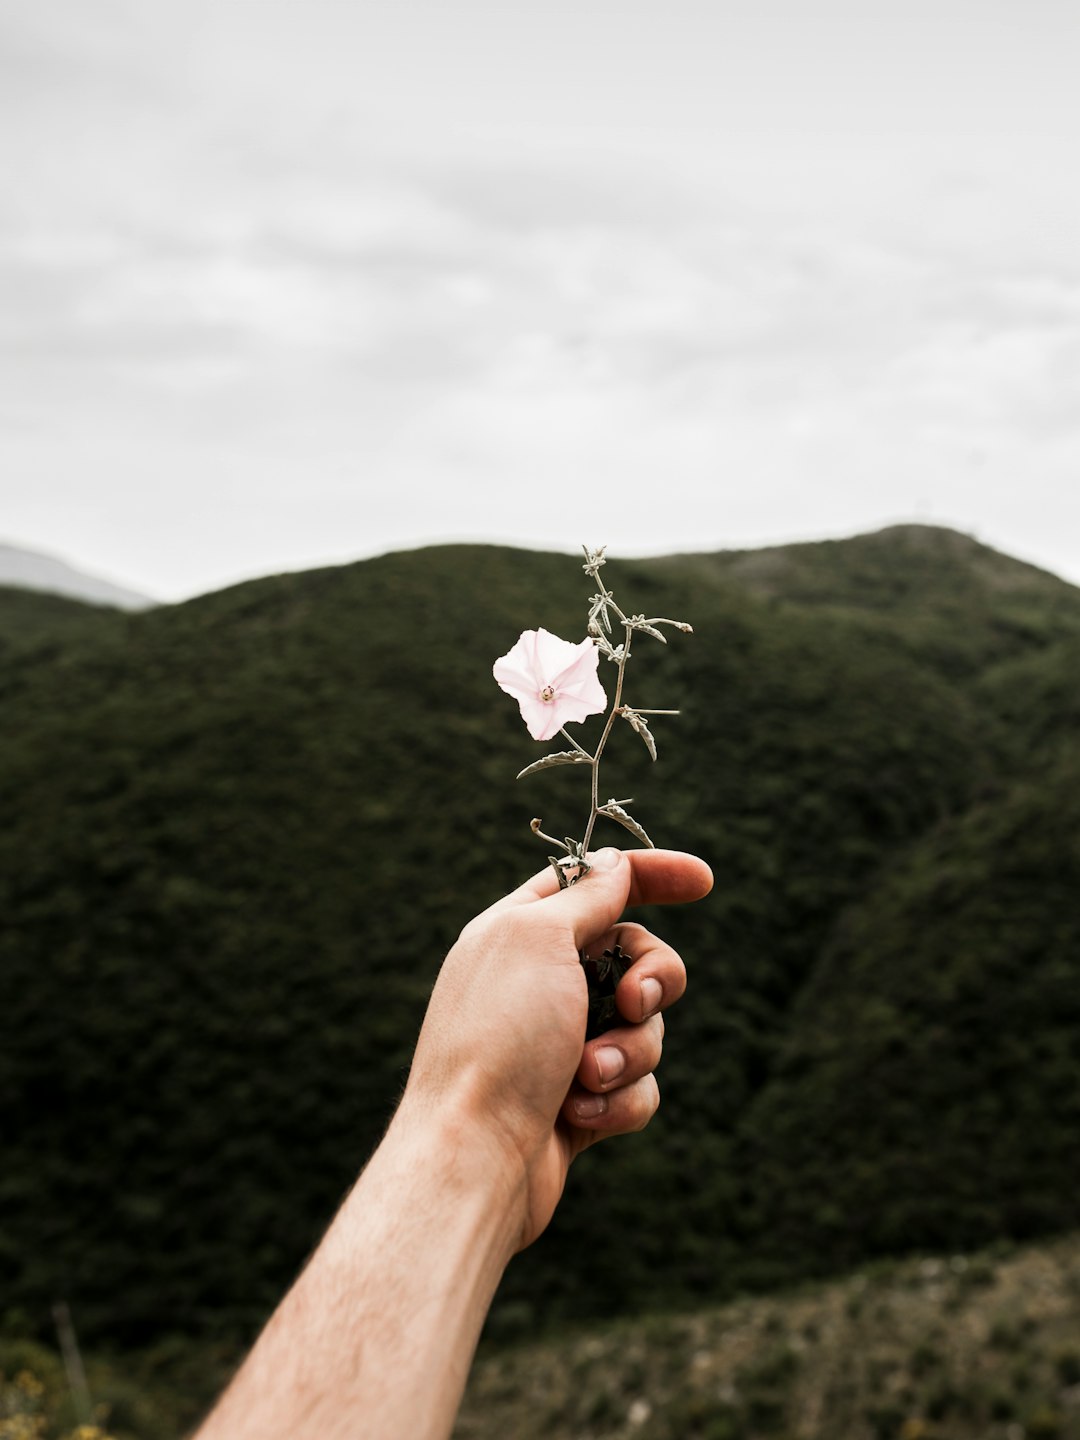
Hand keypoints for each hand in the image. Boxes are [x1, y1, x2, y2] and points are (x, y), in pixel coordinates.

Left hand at [400, 847, 712, 1249]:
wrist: (476, 1157)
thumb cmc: (499, 1039)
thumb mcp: (540, 941)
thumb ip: (587, 899)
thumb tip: (614, 865)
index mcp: (521, 932)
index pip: (596, 884)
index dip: (651, 875)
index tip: (702, 881)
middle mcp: (541, 983)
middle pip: (637, 956)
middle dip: (652, 981)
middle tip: (630, 1004)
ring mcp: (562, 1043)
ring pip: (645, 1026)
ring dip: (628, 1051)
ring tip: (587, 1077)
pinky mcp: (581, 1101)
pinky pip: (637, 1085)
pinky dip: (618, 1101)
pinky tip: (579, 1118)